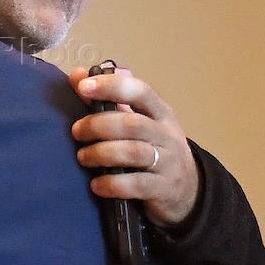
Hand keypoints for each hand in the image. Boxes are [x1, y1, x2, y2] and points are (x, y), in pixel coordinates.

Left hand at [68, 67, 199, 228]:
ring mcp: (168, 162)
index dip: (111, 86)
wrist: (188, 189)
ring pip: (134, 152)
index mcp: (160, 112)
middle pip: (133, 123)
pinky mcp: (163, 189)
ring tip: (83, 157)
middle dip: (99, 125)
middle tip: (76, 131)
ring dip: (102, 153)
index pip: (140, 91)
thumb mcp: (139, 121)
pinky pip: (137, 185)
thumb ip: (108, 99)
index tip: (82, 87)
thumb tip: (76, 75)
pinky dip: (112, 184)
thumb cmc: (153, 148)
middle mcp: (167, 134)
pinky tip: (96, 185)